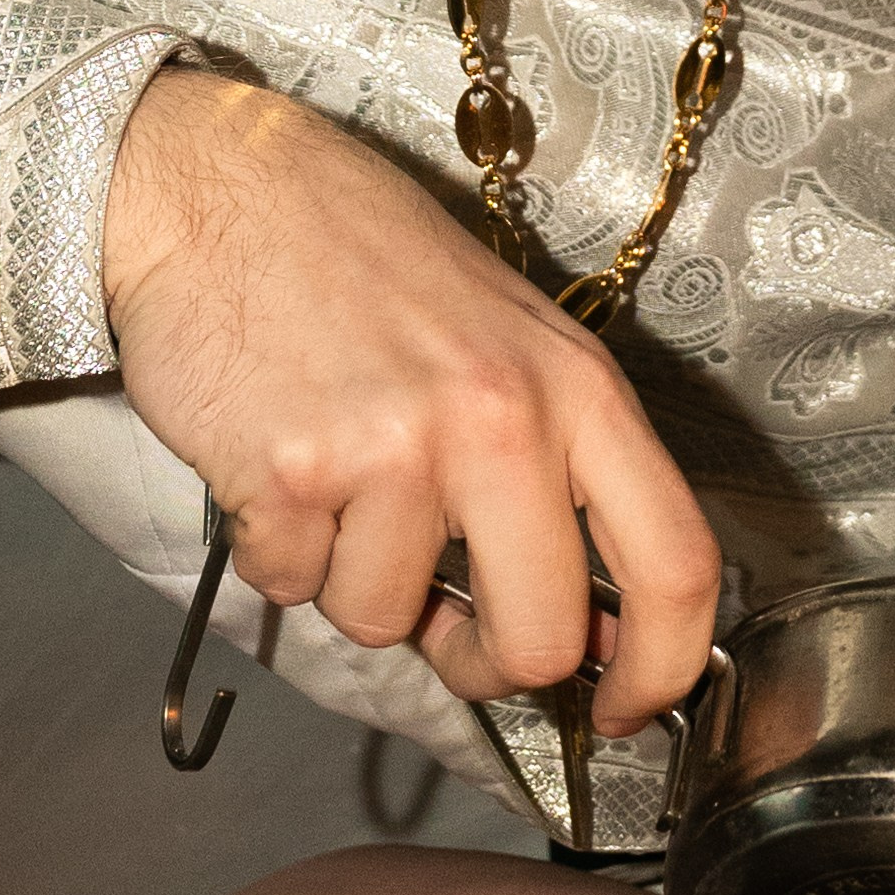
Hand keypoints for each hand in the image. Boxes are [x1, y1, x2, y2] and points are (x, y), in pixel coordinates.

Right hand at [104, 69, 718, 730]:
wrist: (217, 187)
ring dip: (350, 578)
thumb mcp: (511, 343)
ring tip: (335, 477)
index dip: (661, 666)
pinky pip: (292, 585)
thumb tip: (585, 625)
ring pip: (385, 621)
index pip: (676, 563)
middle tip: (445, 627)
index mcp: (579, 391)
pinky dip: (276, 548)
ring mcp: (397, 449)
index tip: (622, 706)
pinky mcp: (292, 471)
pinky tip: (274, 459)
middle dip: (483, 662)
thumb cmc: (367, 267)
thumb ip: (559, 469)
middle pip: (537, 643)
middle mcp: (505, 422)